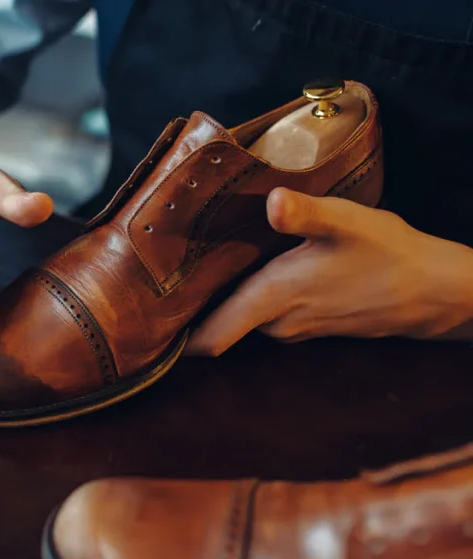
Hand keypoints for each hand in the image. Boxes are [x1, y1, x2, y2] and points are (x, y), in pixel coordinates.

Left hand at [186, 188, 472, 355]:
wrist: (434, 291)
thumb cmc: (389, 254)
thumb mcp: (348, 223)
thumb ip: (307, 213)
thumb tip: (273, 200)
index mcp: (273, 299)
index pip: (210, 338)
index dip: (175, 340)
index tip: (144, 328)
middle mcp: (277, 322)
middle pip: (216, 324)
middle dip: (190, 309)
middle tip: (158, 280)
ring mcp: (293, 328)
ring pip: (240, 318)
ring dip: (220, 299)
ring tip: (194, 270)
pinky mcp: (307, 323)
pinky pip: (262, 314)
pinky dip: (246, 299)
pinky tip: (241, 271)